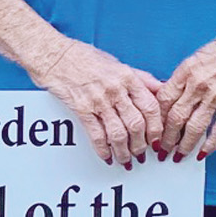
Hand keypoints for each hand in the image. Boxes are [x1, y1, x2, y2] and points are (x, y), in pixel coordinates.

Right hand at [29, 33, 166, 167]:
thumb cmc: (85, 57)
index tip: (157, 139)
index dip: (157, 127)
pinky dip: (103, 150)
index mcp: (128, 77)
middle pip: (137, 124)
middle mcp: (115, 89)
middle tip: (142, 154)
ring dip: (124, 152)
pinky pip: (96, 135)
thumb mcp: (118, 63)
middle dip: (142, 145)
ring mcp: (98, 100)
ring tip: (126, 160)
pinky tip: (107, 156)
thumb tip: (160, 90)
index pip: (151, 107)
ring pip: (118, 133)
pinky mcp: (81, 108)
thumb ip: (141, 78)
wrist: (55, 56)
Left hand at [157, 23, 215, 161]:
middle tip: (162, 150)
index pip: (164, 101)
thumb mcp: (195, 59)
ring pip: (195, 127)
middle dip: (167, 138)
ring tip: (178, 156)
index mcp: (186, 70)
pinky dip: (210, 144)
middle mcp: (199, 84)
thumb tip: (168, 103)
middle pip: (176, 117)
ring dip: (185, 145)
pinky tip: (203, 153)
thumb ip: (182, 80)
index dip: (157, 119)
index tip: (154, 131)